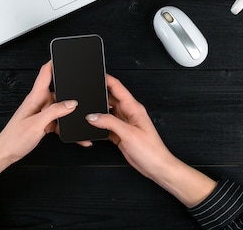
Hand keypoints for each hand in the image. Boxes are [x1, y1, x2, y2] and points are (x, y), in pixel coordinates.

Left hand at [0, 61, 77, 193]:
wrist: (5, 154)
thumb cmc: (14, 139)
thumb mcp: (36, 124)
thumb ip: (54, 111)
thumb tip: (71, 102)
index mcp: (35, 97)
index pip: (45, 73)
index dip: (54, 62)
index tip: (65, 56)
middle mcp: (39, 102)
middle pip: (58, 91)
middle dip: (71, 92)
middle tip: (85, 94)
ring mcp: (41, 113)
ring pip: (61, 109)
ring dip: (71, 115)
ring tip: (81, 121)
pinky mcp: (43, 123)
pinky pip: (59, 122)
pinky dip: (68, 128)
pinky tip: (76, 135)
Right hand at [86, 75, 216, 207]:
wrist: (156, 167)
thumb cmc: (151, 151)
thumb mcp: (129, 134)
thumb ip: (109, 122)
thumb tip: (93, 116)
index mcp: (134, 108)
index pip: (118, 87)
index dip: (107, 79)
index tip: (95, 74)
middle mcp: (129, 113)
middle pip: (110, 99)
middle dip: (98, 96)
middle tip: (86, 96)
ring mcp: (125, 124)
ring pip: (107, 112)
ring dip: (98, 112)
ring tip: (87, 112)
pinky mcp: (121, 134)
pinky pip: (107, 125)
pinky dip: (99, 126)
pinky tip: (93, 128)